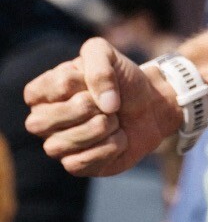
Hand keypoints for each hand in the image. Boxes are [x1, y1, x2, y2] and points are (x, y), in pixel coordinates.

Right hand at [25, 38, 178, 177]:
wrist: (151, 105)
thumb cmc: (123, 80)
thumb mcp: (109, 56)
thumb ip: (99, 67)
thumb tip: (104, 105)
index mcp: (41, 92)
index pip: (48, 89)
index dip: (81, 84)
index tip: (97, 82)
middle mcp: (42, 120)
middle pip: (41, 122)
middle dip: (86, 109)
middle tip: (109, 104)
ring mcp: (56, 144)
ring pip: (57, 146)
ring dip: (101, 128)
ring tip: (115, 120)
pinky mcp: (75, 164)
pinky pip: (79, 163)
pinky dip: (108, 148)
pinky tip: (119, 138)